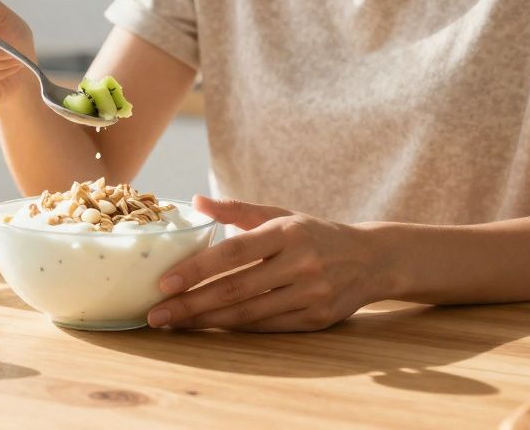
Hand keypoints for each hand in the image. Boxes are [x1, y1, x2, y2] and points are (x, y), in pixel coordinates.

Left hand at [147, 196, 388, 331]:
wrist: (372, 259)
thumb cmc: (315, 234)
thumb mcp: (280, 214)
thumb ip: (237, 209)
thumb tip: (196, 201)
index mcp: (287, 232)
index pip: (233, 253)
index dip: (197, 269)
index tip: (164, 283)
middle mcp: (300, 264)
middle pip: (236, 289)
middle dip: (191, 304)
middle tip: (156, 314)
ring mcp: (311, 294)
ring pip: (249, 313)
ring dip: (207, 321)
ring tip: (175, 325)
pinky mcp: (317, 319)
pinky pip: (268, 327)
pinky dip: (235, 328)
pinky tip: (209, 327)